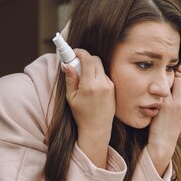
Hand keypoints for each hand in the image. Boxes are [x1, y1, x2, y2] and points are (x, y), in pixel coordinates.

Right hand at [64, 49, 114, 167]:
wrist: (97, 128)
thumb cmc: (82, 115)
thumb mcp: (71, 98)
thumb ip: (70, 79)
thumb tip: (67, 64)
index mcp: (90, 86)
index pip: (88, 59)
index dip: (80, 52)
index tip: (74, 52)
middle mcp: (102, 84)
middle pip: (95, 60)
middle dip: (85, 59)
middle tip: (76, 65)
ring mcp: (109, 86)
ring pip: (100, 67)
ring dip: (91, 67)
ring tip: (83, 79)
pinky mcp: (113, 88)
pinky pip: (104, 75)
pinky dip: (96, 75)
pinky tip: (91, 86)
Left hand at [147, 65, 180, 174]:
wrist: (163, 142)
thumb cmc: (167, 128)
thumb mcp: (178, 114)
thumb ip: (179, 101)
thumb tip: (175, 87)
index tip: (175, 69)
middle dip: (176, 71)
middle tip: (166, 69)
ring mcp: (176, 103)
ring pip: (176, 79)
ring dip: (169, 75)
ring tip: (160, 75)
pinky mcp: (166, 105)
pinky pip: (165, 86)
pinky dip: (160, 82)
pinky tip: (153, 83)